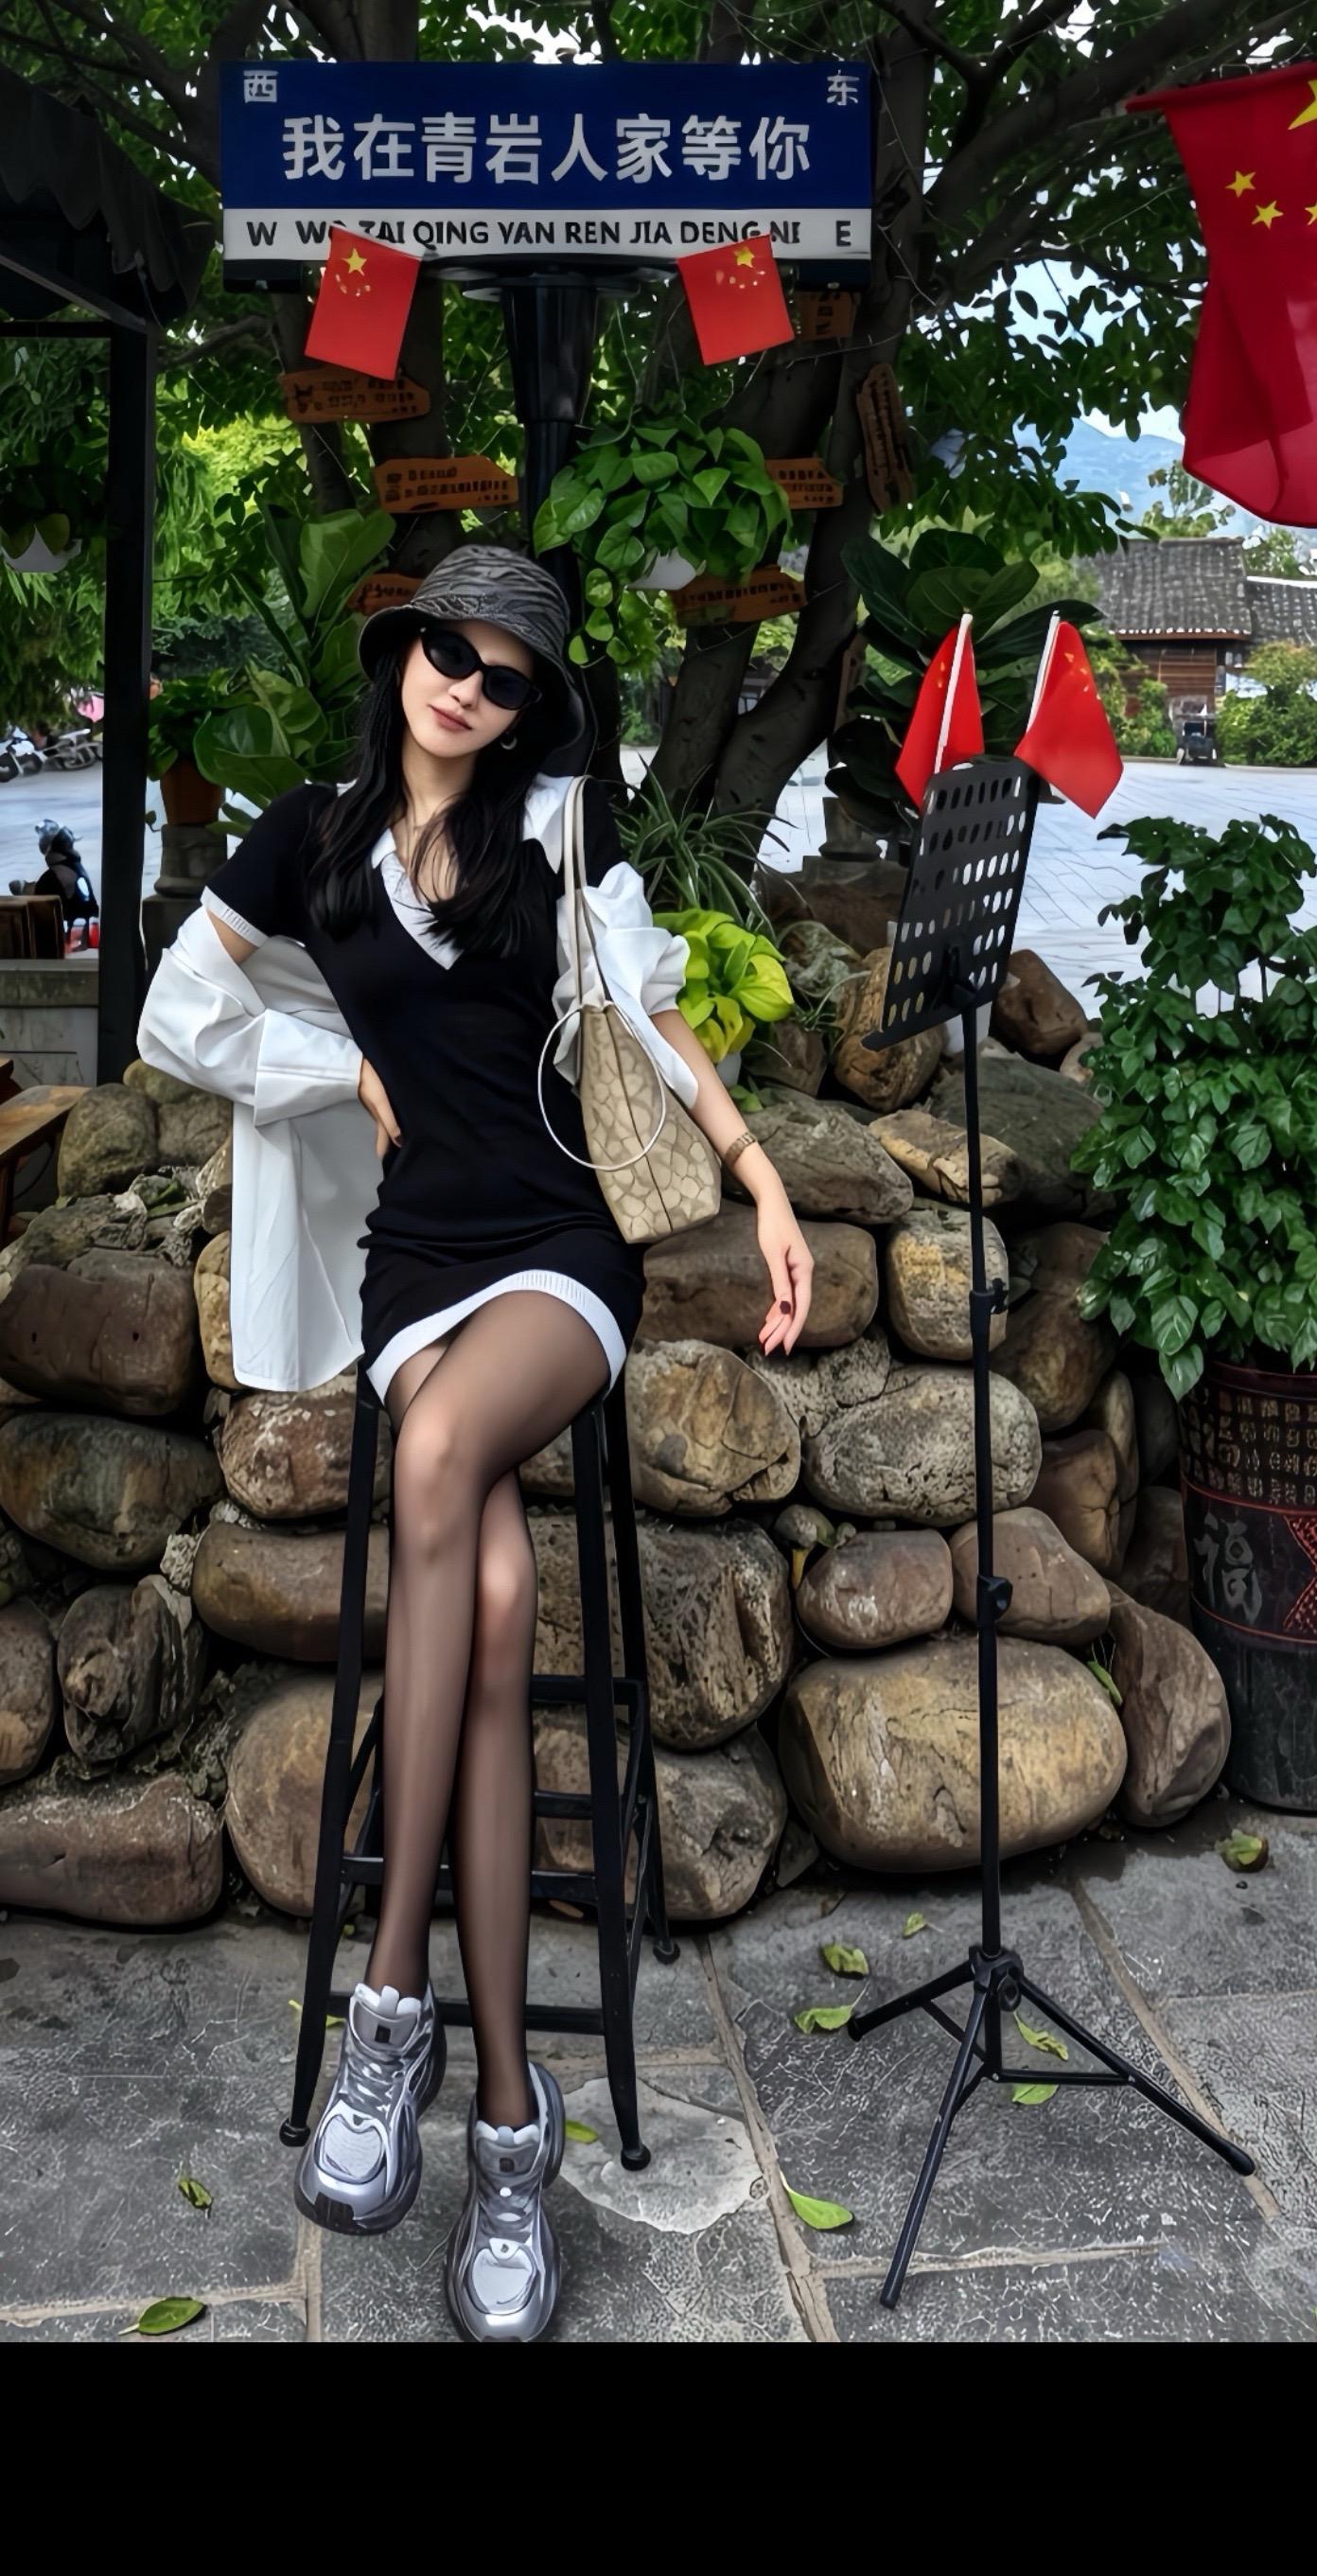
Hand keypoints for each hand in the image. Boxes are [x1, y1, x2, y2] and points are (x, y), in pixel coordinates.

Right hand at [358, 1056, 400, 1158]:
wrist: (356, 1062)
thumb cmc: (370, 1083)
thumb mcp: (381, 1104)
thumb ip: (390, 1122)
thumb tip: (400, 1142)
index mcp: (380, 1119)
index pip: (385, 1141)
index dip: (386, 1152)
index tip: (392, 1165)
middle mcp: (380, 1114)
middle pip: (388, 1132)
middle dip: (394, 1143)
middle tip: (404, 1154)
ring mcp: (379, 1105)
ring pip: (389, 1121)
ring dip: (395, 1130)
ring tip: (406, 1138)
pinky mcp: (380, 1095)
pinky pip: (389, 1110)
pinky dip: (394, 1118)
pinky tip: (400, 1116)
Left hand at [755, 1183, 812, 1356]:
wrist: (772, 1201)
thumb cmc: (772, 1224)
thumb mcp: (774, 1253)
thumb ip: (780, 1282)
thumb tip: (784, 1310)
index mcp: (804, 1270)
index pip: (800, 1306)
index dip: (792, 1328)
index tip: (784, 1346)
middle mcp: (804, 1273)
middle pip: (796, 1309)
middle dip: (782, 1330)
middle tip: (768, 1349)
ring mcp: (797, 1271)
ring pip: (790, 1304)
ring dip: (778, 1323)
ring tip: (765, 1340)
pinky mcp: (789, 1268)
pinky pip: (786, 1295)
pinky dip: (777, 1310)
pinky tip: (769, 1321)